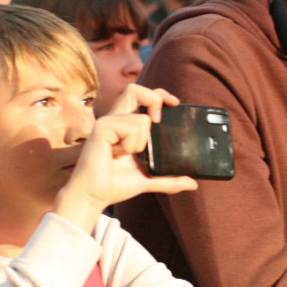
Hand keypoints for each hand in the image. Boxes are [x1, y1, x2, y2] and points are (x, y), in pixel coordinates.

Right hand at [54, 85, 197, 228]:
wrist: (94, 196)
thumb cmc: (114, 184)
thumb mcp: (148, 178)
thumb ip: (169, 179)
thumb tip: (192, 184)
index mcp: (125, 125)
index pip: (141, 96)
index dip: (159, 94)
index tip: (175, 103)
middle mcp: (115, 119)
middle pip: (135, 89)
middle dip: (155, 98)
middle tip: (159, 120)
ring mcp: (107, 123)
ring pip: (141, 116)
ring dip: (142, 139)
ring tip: (127, 153)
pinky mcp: (101, 129)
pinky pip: (131, 127)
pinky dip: (131, 144)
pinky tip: (117, 154)